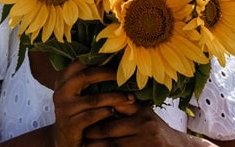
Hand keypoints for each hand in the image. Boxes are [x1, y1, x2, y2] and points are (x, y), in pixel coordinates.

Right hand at [50, 61, 136, 146]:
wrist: (64, 139)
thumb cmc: (78, 111)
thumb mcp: (79, 93)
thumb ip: (89, 78)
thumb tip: (116, 60)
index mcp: (63, 79)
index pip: (79, 62)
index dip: (98, 59)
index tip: (116, 59)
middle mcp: (60, 92)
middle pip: (85, 76)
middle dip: (108, 74)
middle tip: (125, 77)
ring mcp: (64, 109)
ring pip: (93, 99)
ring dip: (115, 98)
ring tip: (130, 98)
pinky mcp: (69, 125)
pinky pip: (91, 116)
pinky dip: (105, 113)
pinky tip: (114, 112)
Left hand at [83, 105, 217, 146]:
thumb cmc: (156, 129)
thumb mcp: (144, 114)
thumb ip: (126, 105)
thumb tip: (103, 93)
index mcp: (141, 113)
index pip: (112, 112)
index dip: (95, 115)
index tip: (81, 115)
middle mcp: (144, 127)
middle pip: (108, 131)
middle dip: (91, 134)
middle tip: (77, 134)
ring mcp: (144, 143)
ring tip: (81, 146)